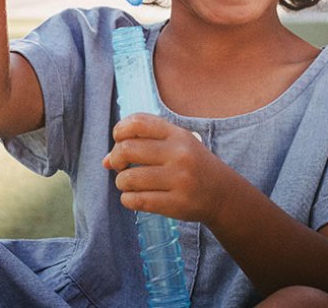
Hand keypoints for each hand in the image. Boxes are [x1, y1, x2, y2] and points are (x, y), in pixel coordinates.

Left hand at [102, 113, 228, 222]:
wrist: (223, 193)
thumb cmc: (192, 165)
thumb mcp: (176, 144)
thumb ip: (144, 144)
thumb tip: (105, 161)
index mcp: (178, 135)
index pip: (138, 123)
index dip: (119, 130)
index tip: (118, 140)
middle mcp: (179, 154)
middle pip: (127, 149)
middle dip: (115, 158)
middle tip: (117, 165)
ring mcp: (178, 180)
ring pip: (128, 178)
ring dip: (121, 182)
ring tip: (128, 183)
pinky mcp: (176, 204)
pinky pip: (137, 200)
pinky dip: (127, 199)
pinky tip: (133, 197)